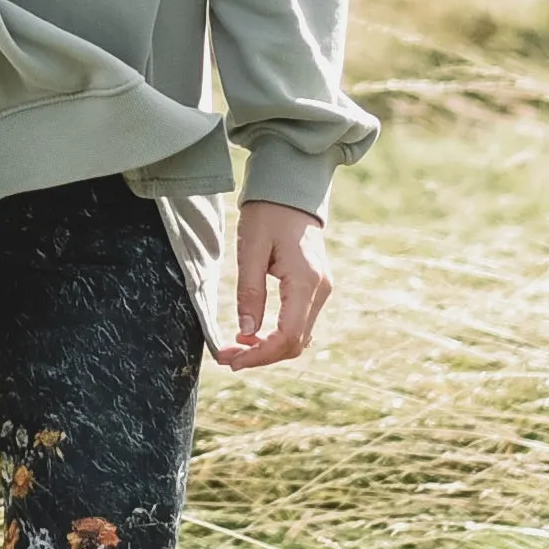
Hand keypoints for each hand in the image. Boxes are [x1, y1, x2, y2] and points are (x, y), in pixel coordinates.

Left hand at [216, 200, 331, 369]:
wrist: (291, 190)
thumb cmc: (269, 213)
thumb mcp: (251, 249)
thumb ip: (250, 292)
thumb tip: (246, 332)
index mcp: (306, 281)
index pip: (288, 336)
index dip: (259, 355)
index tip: (231, 358)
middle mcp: (321, 290)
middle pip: (295, 343)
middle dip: (261, 356)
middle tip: (226, 357)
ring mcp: (322, 290)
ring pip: (299, 337)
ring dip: (269, 348)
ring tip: (235, 348)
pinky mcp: (316, 287)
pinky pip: (300, 323)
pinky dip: (278, 336)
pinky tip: (254, 334)